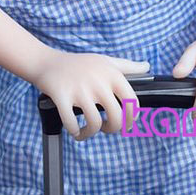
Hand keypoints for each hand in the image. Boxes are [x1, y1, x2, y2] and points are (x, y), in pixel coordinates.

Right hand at [30, 50, 149, 140]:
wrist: (47, 62)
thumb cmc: (80, 64)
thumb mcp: (106, 60)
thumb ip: (128, 66)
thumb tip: (148, 67)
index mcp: (111, 74)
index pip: (132, 101)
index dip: (132, 118)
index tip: (126, 123)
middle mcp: (98, 82)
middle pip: (116, 117)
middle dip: (112, 129)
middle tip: (105, 128)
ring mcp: (80, 89)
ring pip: (94, 124)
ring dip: (91, 134)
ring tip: (87, 131)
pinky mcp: (62, 97)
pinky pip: (72, 123)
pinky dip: (75, 132)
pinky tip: (75, 131)